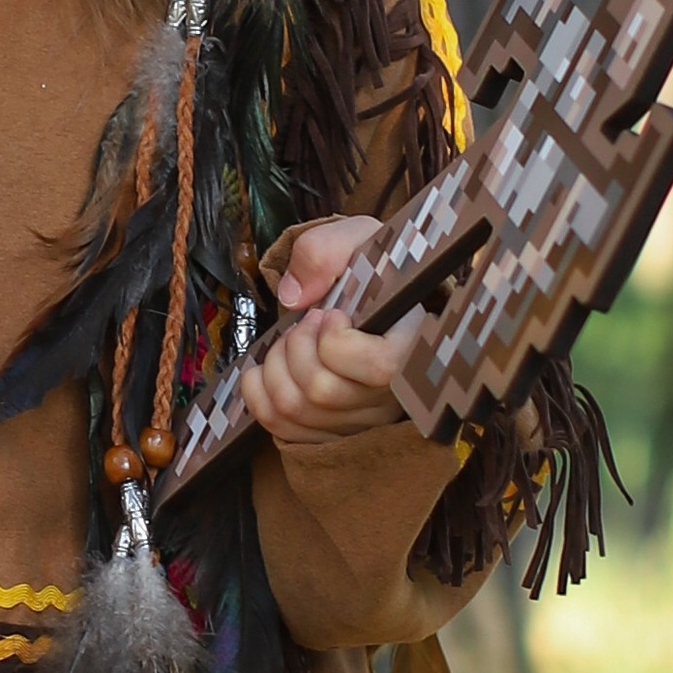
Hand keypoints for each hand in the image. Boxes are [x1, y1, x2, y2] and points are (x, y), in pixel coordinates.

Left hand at [239, 214, 420, 444]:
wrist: (372, 293)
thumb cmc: (372, 269)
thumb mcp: (359, 239)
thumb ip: (326, 251)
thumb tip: (294, 297)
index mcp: (415, 347)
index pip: (379, 368)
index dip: (337, 339)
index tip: (331, 313)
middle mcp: (393, 395)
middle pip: (322, 391)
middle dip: (294, 346)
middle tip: (304, 321)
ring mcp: (362, 421)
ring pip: (296, 410)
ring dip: (273, 366)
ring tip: (289, 341)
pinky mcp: (332, 432)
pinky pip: (280, 427)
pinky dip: (257, 393)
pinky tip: (266, 368)